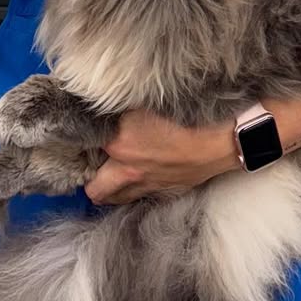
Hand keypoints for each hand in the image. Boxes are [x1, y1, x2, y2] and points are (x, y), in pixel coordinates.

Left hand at [84, 109, 239, 205]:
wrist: (219, 141)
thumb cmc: (185, 115)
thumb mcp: (147, 101)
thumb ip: (123, 107)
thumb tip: (105, 105)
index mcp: (118, 144)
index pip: (84, 149)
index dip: (81, 144)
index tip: (81, 140)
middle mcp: (127, 172)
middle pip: (94, 190)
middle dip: (90, 179)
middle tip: (94, 164)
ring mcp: (146, 187)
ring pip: (115, 199)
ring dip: (110, 189)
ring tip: (112, 174)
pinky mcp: (164, 194)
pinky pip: (139, 197)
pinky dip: (135, 190)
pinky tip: (142, 175)